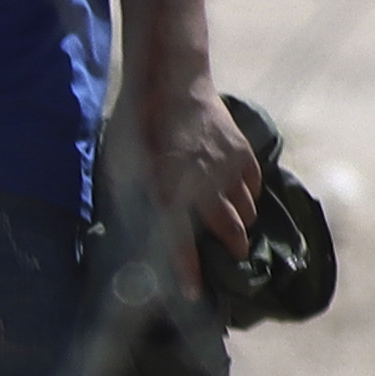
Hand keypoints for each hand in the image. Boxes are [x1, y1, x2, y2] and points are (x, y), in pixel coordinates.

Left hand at [126, 83, 259, 276]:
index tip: (196, 295)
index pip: (180, 246)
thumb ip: (134, 202)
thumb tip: (139, 234)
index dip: (189, 274)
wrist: (169, 80)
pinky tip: (236, 195)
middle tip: (231, 260)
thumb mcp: (121, 169)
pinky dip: (247, 196)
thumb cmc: (135, 127)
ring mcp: (227, 169)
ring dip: (240, 224)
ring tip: (233, 227)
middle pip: (231, 234)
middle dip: (232, 252)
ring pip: (246, 213)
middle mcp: (202, 187)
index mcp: (166, 193)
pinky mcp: (242, 153)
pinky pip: (253, 187)